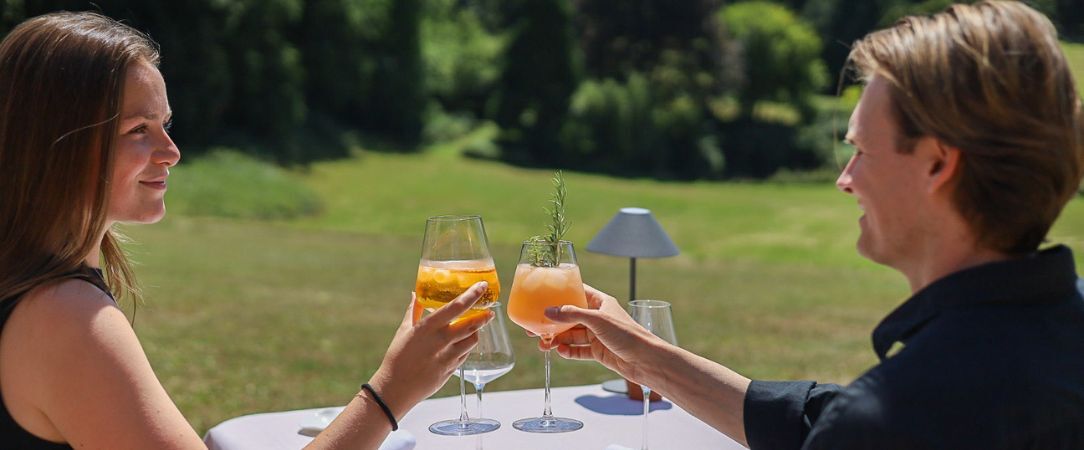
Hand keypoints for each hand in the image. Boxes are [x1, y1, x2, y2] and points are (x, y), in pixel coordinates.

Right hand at [367, 281, 492, 418]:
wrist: (396, 388)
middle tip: (490, 310)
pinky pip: (465, 354)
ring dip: (476, 331)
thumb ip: (413, 310)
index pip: (455, 307)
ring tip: (477, 325)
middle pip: (470, 325)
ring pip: (472, 341)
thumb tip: (415, 294)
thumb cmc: (397, 358)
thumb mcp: (404, 331)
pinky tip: (465, 342)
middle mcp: (440, 341)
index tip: (482, 286)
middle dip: (483, 316)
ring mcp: (448, 357)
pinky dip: (467, 346)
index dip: (472, 295)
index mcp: (428, 328)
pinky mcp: (451, 370)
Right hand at [541, 284, 660, 383]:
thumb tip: (549, 311)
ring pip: (572, 335)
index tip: (543, 296)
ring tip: (543, 345)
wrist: (645, 360)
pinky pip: (579, 350)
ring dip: (557, 339)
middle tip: (534, 327)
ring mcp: (598, 335)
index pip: (577, 293)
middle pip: (570, 317)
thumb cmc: (627, 334)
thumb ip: (572, 315)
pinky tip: (560, 352)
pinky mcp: (598, 352)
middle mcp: (598, 318)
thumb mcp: (597, 320)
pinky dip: (568, 352)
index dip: (561, 294)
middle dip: (553, 322)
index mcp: (601, 303)